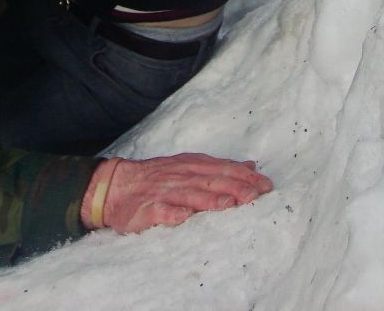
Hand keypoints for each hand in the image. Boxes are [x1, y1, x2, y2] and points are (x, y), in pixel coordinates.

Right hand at [87, 154, 272, 232]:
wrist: (115, 185)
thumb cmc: (159, 178)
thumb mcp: (190, 166)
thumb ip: (221, 167)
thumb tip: (251, 165)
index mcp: (193, 166)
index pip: (224, 169)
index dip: (246, 177)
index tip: (267, 186)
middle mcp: (181, 176)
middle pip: (211, 181)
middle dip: (234, 187)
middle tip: (255, 196)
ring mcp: (163, 192)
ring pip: (189, 195)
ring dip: (208, 199)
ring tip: (227, 204)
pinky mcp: (146, 208)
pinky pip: (160, 210)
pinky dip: (172, 213)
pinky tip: (183, 217)